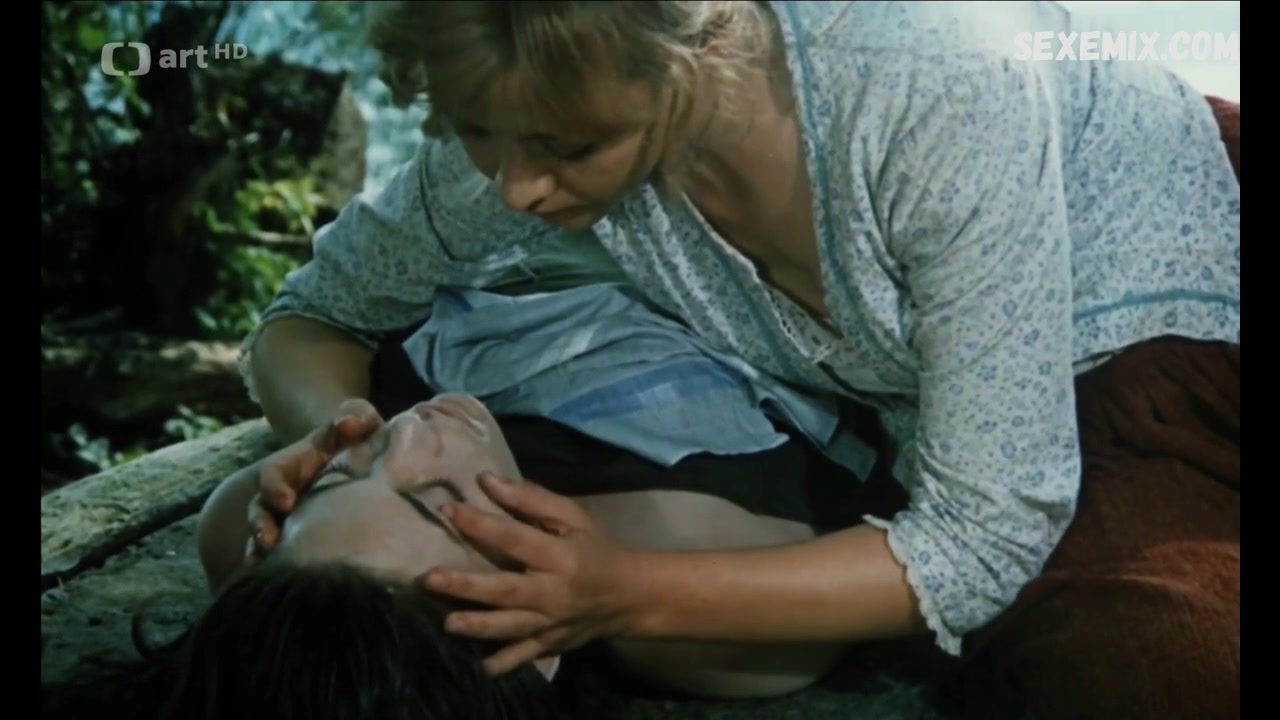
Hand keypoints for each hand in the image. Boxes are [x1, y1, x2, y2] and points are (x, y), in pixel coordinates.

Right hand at [244, 398, 382, 561]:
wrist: (366, 464)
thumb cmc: (360, 441)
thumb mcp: (359, 423)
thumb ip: (355, 415)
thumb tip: (349, 423)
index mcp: (295, 467)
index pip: (273, 475)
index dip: (274, 486)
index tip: (286, 500)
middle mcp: (286, 494)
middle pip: (261, 513)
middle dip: (261, 527)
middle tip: (269, 542)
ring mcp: (291, 519)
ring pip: (265, 538)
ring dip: (265, 551)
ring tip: (269, 564)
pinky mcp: (302, 541)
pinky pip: (281, 559)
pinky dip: (276, 570)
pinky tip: (283, 584)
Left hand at [423, 473, 643, 675]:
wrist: (629, 596)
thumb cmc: (596, 549)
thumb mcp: (573, 517)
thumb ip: (531, 499)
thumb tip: (487, 481)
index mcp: (560, 556)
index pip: (515, 538)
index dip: (481, 524)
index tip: (448, 511)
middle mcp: (554, 593)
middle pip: (506, 590)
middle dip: (467, 585)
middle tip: (430, 579)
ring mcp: (551, 624)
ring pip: (510, 627)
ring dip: (478, 626)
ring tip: (448, 623)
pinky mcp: (550, 645)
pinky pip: (524, 657)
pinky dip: (504, 664)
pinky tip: (480, 667)